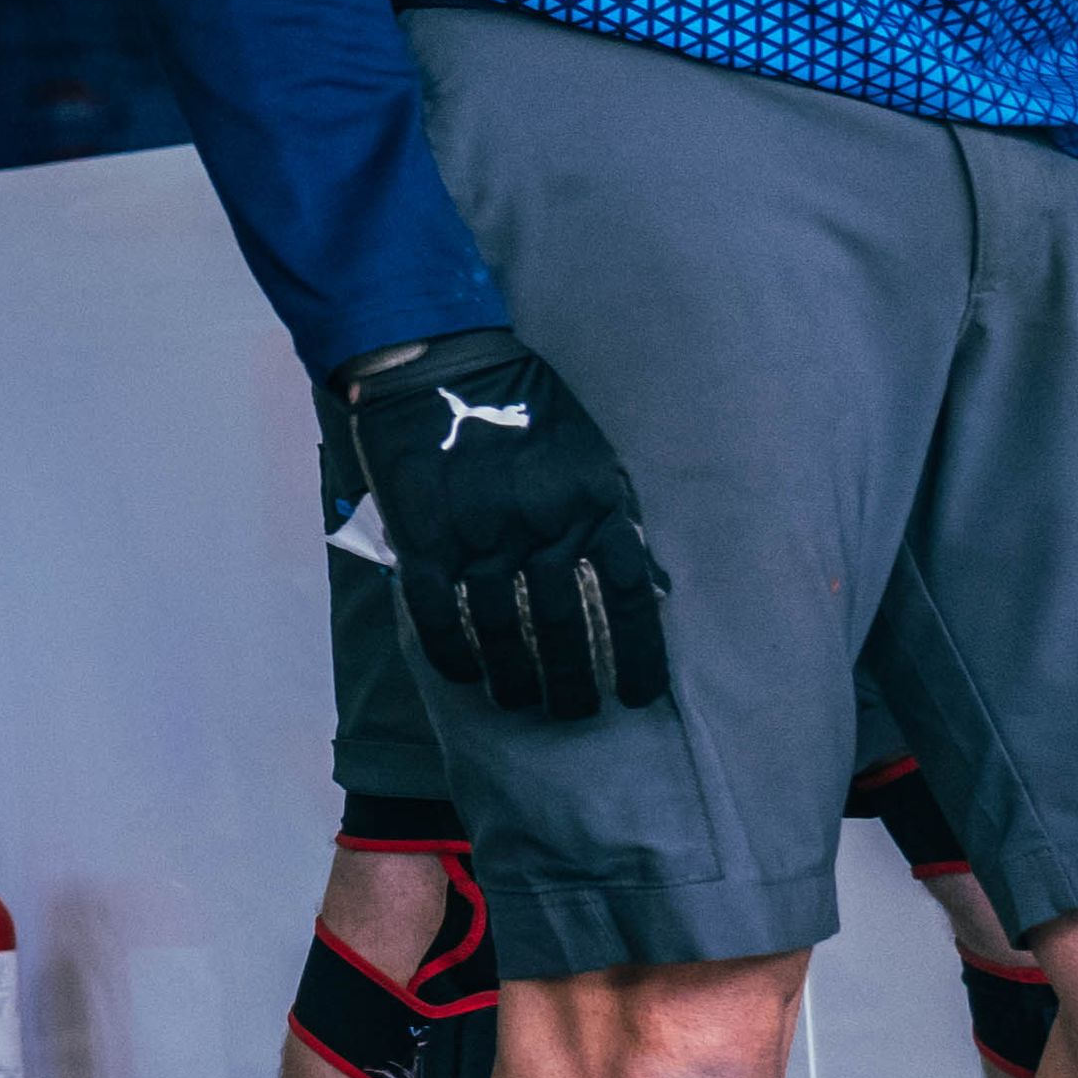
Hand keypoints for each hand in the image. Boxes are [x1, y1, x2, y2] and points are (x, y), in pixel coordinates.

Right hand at [338, 329, 668, 720]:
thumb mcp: (594, 456)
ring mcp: (478, 536)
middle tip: (574, 712)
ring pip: (500, 629)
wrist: (442, 365)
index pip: (626, 597)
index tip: (636, 695)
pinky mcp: (424, 538)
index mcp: (592, 504)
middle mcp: (540, 527)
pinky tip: (464, 674)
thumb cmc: (528, 409)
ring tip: (519, 702)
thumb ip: (618, 518)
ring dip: (512, 676)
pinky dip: (450, 651)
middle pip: (563, 626)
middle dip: (571, 681)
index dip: (636, 655)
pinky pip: (436, 612)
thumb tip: (653, 583)